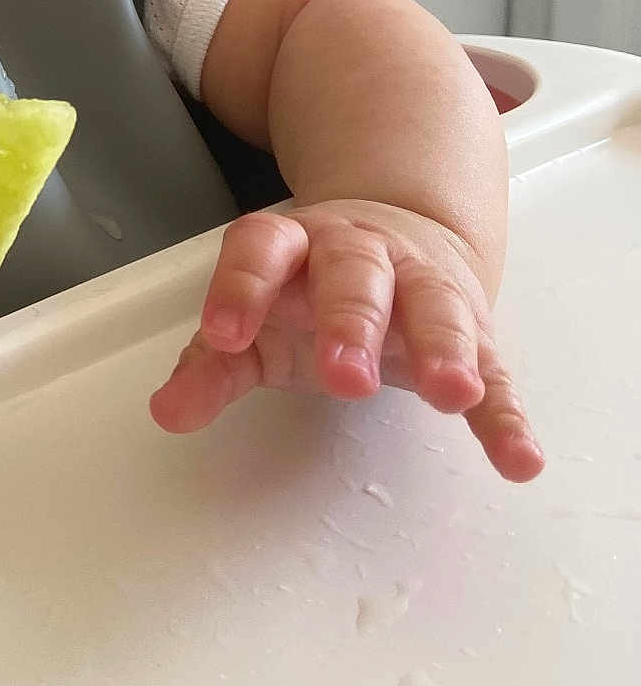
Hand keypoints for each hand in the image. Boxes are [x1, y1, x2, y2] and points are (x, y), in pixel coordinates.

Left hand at [148, 200, 544, 482]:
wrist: (402, 230)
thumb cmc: (311, 288)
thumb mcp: (256, 318)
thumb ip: (211, 364)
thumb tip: (167, 413)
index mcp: (295, 244)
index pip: (262, 249)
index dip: (241, 287)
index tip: (222, 335)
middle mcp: (359, 254)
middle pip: (355, 275)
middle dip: (351, 321)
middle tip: (343, 375)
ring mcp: (421, 286)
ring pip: (433, 306)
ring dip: (443, 348)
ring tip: (451, 393)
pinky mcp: (474, 331)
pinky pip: (495, 368)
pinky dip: (507, 411)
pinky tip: (517, 455)